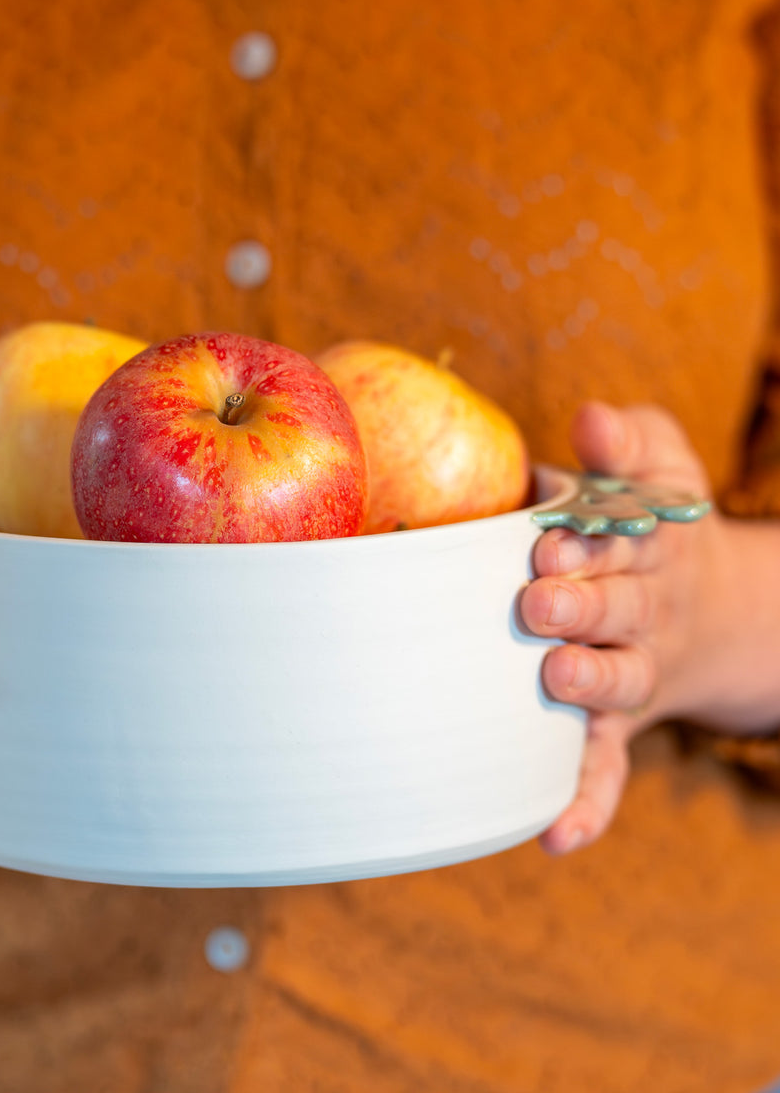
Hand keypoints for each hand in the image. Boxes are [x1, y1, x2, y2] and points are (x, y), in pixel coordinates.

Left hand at [517, 402, 779, 854]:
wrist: (714, 610)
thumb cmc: (655, 522)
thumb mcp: (663, 466)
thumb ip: (629, 440)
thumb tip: (590, 417)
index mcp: (643, 546)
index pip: (618, 539)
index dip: (585, 540)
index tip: (548, 539)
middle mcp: (640, 611)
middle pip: (615, 610)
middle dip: (579, 605)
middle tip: (538, 600)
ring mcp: (631, 670)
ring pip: (614, 683)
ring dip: (587, 682)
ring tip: (554, 678)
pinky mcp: (615, 722)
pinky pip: (608, 768)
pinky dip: (590, 802)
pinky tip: (556, 836)